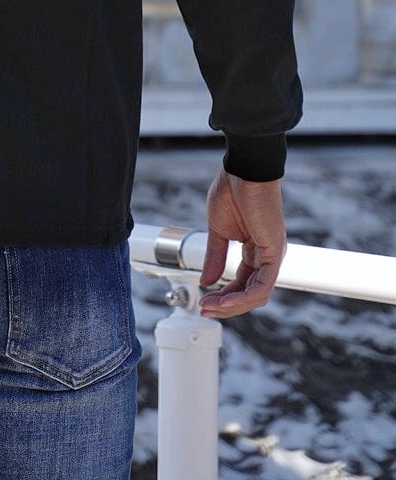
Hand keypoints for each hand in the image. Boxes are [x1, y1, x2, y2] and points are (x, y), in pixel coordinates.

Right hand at [198, 165, 286, 318]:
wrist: (244, 170)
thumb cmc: (233, 190)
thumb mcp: (218, 230)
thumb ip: (215, 257)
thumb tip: (207, 280)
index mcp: (253, 248)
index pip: (240, 282)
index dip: (222, 294)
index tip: (204, 299)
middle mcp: (265, 255)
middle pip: (248, 292)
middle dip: (225, 304)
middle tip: (205, 309)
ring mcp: (272, 255)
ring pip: (256, 294)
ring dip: (232, 305)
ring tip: (212, 306)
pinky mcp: (274, 252)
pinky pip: (262, 285)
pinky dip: (243, 297)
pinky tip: (226, 300)